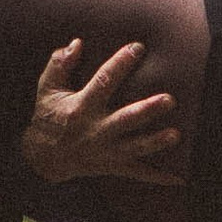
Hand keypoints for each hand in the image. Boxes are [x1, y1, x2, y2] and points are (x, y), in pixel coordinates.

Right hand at [20, 37, 184, 189]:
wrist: (43, 158)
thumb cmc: (48, 117)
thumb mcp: (47, 89)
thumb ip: (59, 64)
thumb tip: (77, 43)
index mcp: (81, 107)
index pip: (103, 81)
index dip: (120, 63)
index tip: (138, 47)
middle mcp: (95, 129)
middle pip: (125, 119)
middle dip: (147, 110)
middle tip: (169, 99)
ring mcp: (106, 150)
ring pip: (134, 148)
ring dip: (155, 142)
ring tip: (176, 135)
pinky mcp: (112, 165)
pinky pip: (137, 172)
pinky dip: (157, 176)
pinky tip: (179, 178)